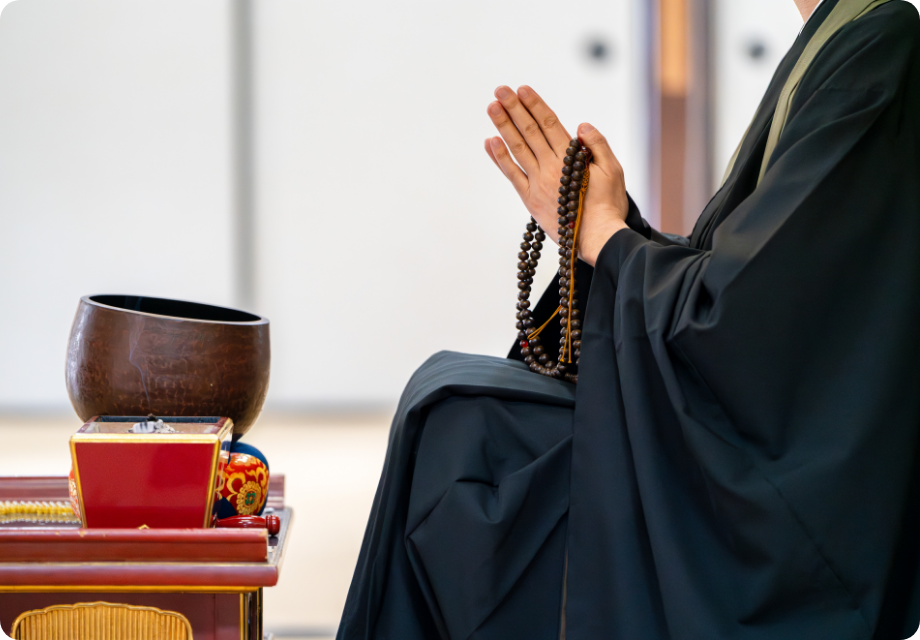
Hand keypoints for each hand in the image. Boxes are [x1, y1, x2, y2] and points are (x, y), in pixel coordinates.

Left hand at [485, 85, 629, 265]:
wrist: (598, 238)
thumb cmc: (609, 205)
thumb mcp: (613, 170)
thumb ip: (598, 145)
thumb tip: (581, 126)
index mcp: (571, 158)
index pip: (549, 124)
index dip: (534, 105)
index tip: (522, 89)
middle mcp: (551, 167)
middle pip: (529, 131)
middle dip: (514, 108)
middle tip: (500, 90)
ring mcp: (538, 182)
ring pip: (517, 148)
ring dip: (503, 126)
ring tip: (492, 107)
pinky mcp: (530, 199)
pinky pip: (512, 175)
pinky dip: (500, 158)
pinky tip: (490, 142)